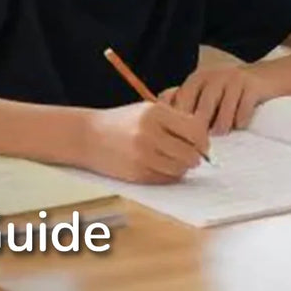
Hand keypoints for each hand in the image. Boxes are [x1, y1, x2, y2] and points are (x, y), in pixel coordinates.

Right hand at [82, 100, 209, 183]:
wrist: (87, 137)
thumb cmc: (121, 122)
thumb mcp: (147, 111)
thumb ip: (175, 121)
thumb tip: (204, 141)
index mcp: (155, 113)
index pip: (195, 130)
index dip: (203, 140)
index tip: (202, 143)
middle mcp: (149, 134)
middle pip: (191, 153)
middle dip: (196, 156)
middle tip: (192, 155)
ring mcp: (143, 156)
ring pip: (181, 169)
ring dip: (182, 167)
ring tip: (173, 159)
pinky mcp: (137, 174)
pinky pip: (166, 179)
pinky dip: (169, 175)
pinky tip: (160, 166)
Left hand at [169, 66, 272, 134]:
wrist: (263, 75)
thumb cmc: (227, 91)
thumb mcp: (205, 91)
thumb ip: (188, 105)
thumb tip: (168, 130)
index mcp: (196, 79)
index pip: (182, 99)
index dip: (180, 121)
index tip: (180, 139)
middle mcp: (213, 76)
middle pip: (202, 107)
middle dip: (201, 129)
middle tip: (199, 146)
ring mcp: (233, 79)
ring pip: (224, 109)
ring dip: (221, 126)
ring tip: (219, 135)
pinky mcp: (252, 86)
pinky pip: (244, 108)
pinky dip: (241, 120)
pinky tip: (239, 126)